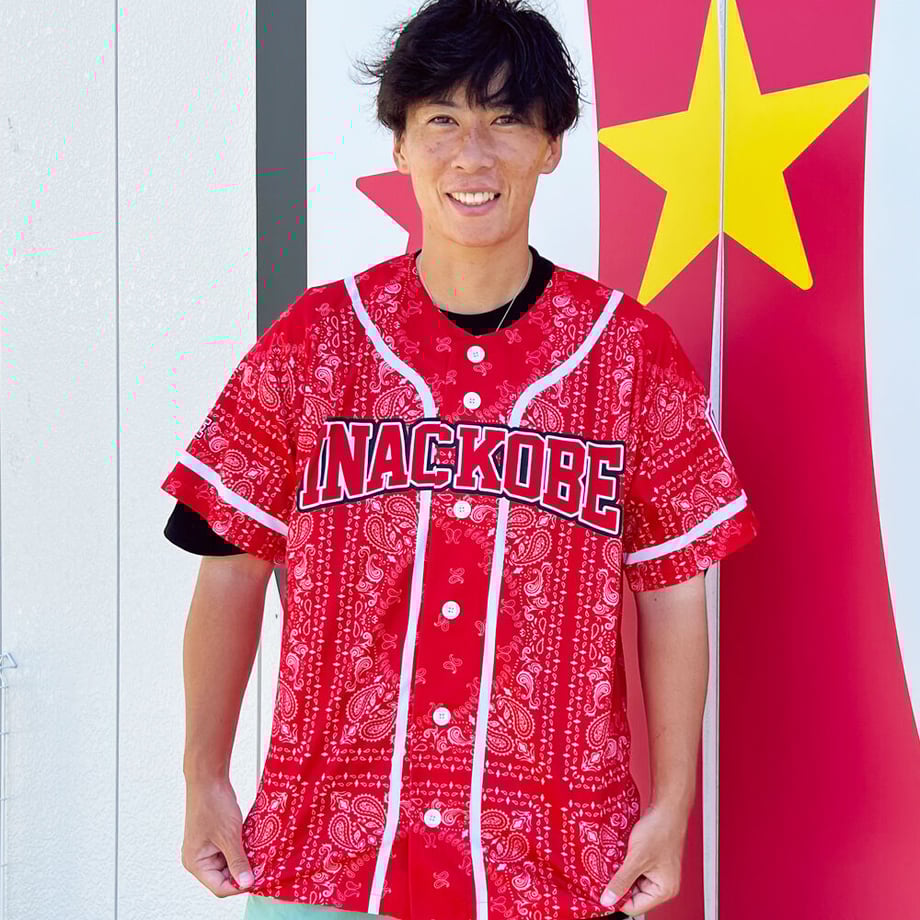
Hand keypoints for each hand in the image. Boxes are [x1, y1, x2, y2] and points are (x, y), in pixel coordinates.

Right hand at [182, 777, 254, 897]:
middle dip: (243, 871)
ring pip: (229, 863)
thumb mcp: (229, 835)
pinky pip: (229, 850)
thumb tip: (247, 882)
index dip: (239, 885)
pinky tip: (253, 843)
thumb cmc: (213, 804)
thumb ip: (238, 861)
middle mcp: (198, 859)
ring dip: (243, 859)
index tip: (258, 878)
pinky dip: (241, 848)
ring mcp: (206, 848)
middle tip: (262, 865)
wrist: (209, 778)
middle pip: (224, 877)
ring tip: (258, 853)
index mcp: (196, 863)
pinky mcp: (214, 838)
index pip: (219, 887)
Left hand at [599, 801, 688, 915]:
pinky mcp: (652, 863)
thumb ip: (621, 881)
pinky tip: (621, 855)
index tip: (602, 890)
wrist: (666, 809)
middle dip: (619, 884)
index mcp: (663, 890)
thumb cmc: (659, 831)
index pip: (635, 907)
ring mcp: (657, 873)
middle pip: (633, 895)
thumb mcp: (636, 859)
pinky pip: (635, 870)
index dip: (617, 899)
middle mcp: (662, 885)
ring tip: (615, 861)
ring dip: (622, 873)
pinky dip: (626, 864)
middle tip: (606, 872)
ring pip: (632, 881)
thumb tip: (607, 899)